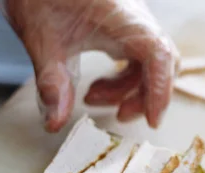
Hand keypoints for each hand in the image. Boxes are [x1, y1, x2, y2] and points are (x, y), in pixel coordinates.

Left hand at [5, 0, 178, 131]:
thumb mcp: (42, 41)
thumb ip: (53, 84)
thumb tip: (55, 123)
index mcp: (123, 18)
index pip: (158, 55)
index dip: (160, 90)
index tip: (151, 119)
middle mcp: (135, 18)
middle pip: (162, 63)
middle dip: (145, 95)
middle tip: (119, 115)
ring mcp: (132, 21)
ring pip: (150, 63)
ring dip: (129, 89)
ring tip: (92, 99)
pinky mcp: (124, 25)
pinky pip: (137, 57)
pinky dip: (122, 77)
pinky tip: (96, 86)